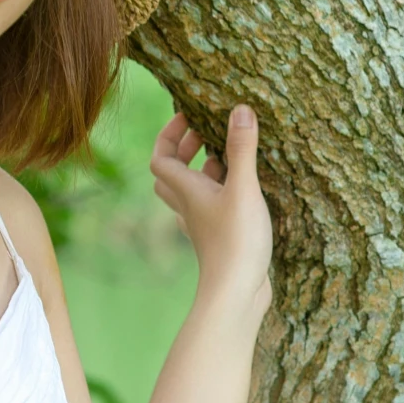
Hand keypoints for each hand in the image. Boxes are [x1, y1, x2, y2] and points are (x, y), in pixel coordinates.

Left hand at [150, 104, 273, 321]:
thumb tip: (240, 108)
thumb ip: (242, 149)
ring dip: (203, 172)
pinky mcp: (218, 239)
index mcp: (186, 190)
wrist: (236, 294)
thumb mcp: (242, 189)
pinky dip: (218, 194)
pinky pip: (208, 210)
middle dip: (185, 150)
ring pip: (190, 192)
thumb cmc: (235, 241)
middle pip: (171, 173)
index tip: (189, 116)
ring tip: (227, 158)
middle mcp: (189, 206)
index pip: (161, 157)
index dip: (169, 134)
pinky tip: (239, 191)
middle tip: (208, 133)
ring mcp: (202, 225)